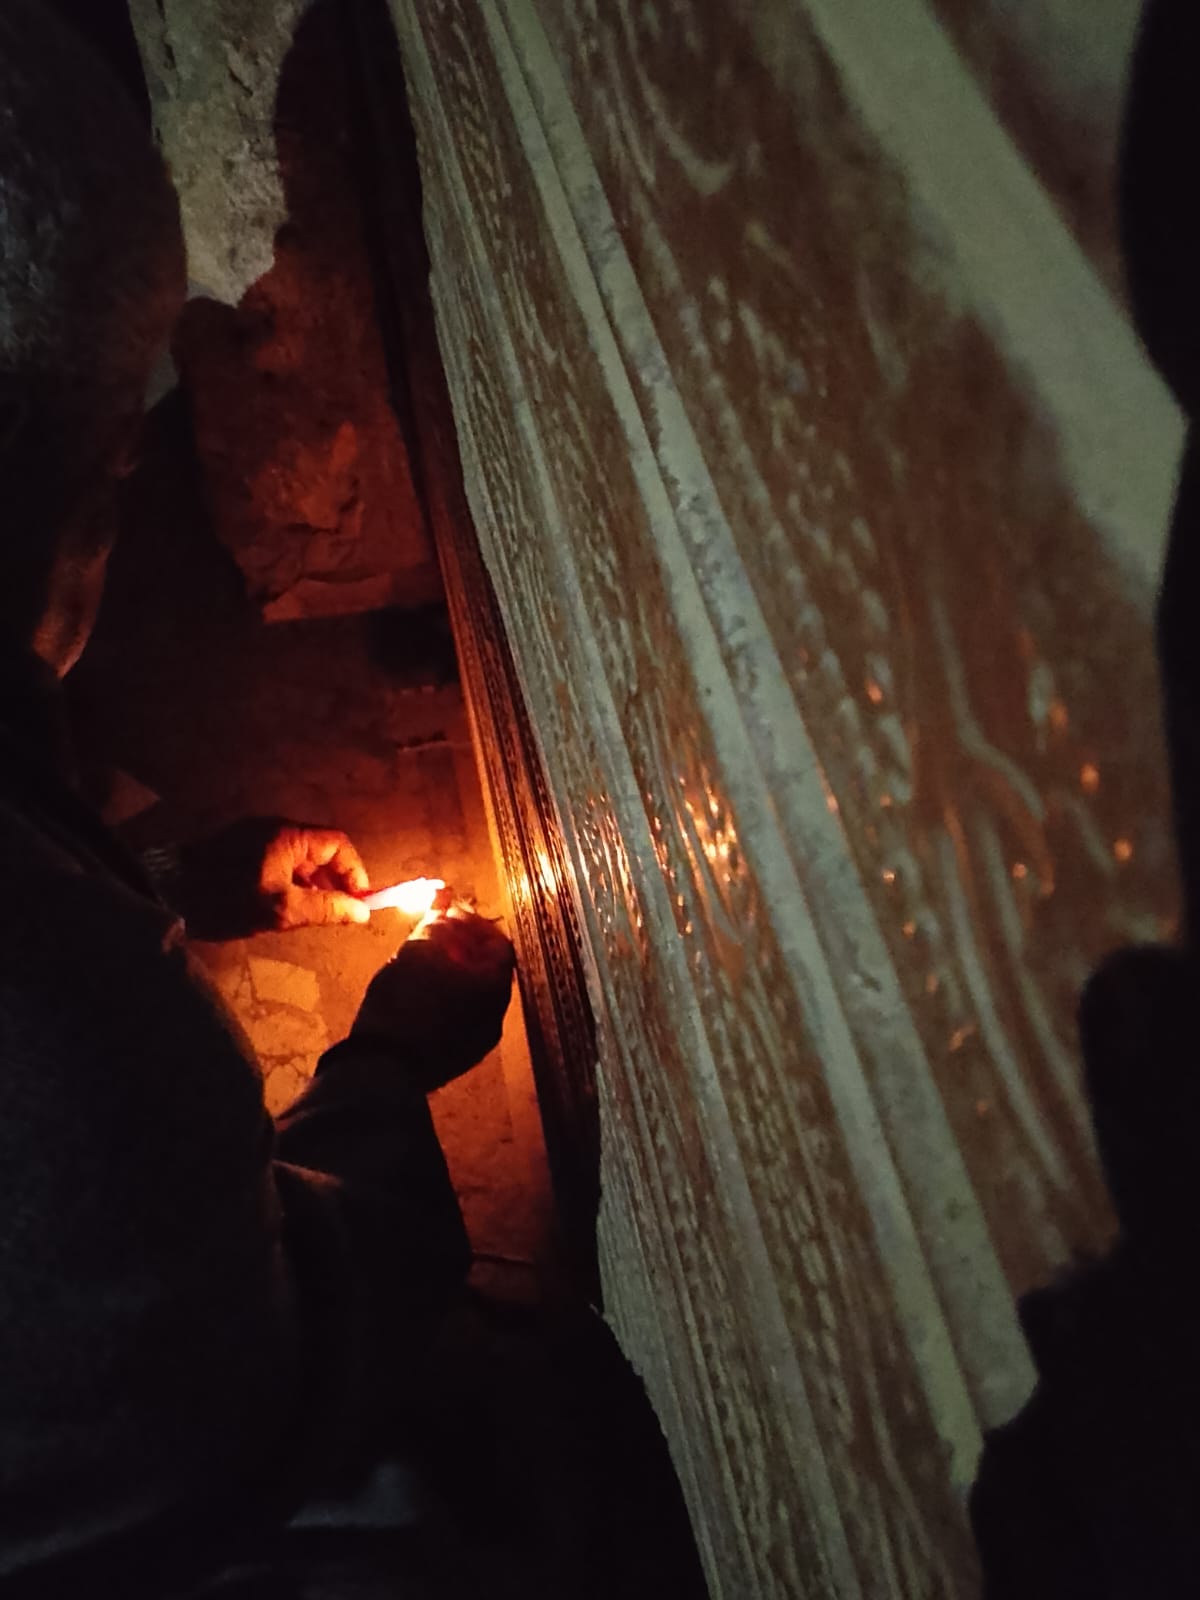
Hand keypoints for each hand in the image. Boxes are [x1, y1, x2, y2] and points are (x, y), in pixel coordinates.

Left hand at [173, 817, 370, 938]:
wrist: (165, 894)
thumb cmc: (228, 900)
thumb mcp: (281, 910)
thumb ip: (326, 909)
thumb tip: (362, 911)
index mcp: (288, 835)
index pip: (338, 844)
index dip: (354, 871)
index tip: (359, 901)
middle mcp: (273, 827)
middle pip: (318, 849)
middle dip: (333, 879)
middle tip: (337, 910)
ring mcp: (253, 835)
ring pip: (297, 857)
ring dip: (311, 882)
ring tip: (310, 912)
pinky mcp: (237, 848)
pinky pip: (277, 860)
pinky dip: (289, 880)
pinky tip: (281, 905)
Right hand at [352, 906, 515, 1088]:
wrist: (381, 1067)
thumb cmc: (403, 1001)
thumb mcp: (417, 951)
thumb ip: (436, 921)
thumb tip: (443, 897)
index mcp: (494, 987)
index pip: (498, 942)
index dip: (473, 922)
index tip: (447, 913)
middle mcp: (495, 1015)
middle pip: (487, 969)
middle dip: (463, 946)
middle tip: (434, 934)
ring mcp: (479, 1041)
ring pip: (473, 995)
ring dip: (454, 973)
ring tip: (423, 961)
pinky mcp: (458, 1057)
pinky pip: (460, 1017)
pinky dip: (447, 998)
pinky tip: (420, 992)